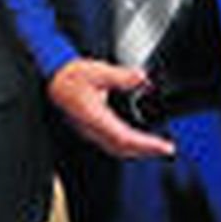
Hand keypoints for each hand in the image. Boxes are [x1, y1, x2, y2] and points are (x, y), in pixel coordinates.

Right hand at [46, 57, 174, 158]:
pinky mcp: (91, 131)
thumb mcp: (96, 71)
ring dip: (138, 150)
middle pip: (123, 148)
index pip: (125, 137)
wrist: (53, 81)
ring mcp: (90, 132)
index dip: (146, 144)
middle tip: (166, 149)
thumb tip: (141, 77)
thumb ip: (120, 75)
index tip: (164, 146)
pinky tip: (138, 140)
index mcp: (94, 117)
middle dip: (146, 151)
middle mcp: (92, 129)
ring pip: (117, 149)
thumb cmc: (71, 77)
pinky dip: (129, 145)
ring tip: (156, 147)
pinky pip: (112, 144)